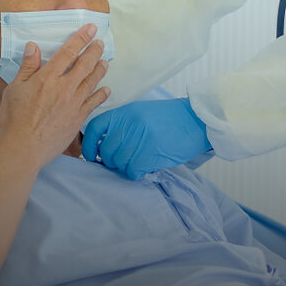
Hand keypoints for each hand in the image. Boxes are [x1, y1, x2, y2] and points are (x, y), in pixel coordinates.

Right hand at [0, 24, 110, 169]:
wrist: (23, 148)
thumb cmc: (13, 119)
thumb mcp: (14, 89)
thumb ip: (27, 68)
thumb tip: (34, 47)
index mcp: (48, 78)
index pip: (68, 52)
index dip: (81, 38)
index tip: (90, 29)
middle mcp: (65, 87)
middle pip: (85, 64)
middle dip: (94, 51)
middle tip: (100, 43)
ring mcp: (74, 103)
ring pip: (92, 81)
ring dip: (100, 70)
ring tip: (105, 62)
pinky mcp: (78, 118)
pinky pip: (94, 103)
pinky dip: (101, 94)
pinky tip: (106, 90)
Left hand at [82, 97, 210, 180]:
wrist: (197, 120)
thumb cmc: (170, 118)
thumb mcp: (142, 113)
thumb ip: (123, 125)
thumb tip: (104, 146)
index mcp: (125, 113)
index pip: (95, 128)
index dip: (88, 145)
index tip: (90, 155)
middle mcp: (130, 125)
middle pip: (106, 150)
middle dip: (109, 161)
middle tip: (119, 162)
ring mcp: (140, 140)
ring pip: (118, 163)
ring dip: (125, 167)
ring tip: (136, 162)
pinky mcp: (150, 154)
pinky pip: (132, 171)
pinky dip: (136, 172)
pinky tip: (144, 167)